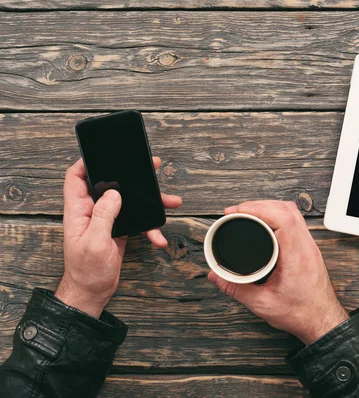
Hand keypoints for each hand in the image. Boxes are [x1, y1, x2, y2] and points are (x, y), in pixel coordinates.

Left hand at [56, 157, 181, 317]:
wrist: (93, 292)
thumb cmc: (86, 270)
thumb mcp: (95, 242)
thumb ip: (104, 215)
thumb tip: (114, 192)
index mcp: (78, 210)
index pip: (75, 179)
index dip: (86, 163)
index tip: (104, 154)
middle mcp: (91, 212)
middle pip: (108, 185)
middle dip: (129, 176)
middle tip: (149, 167)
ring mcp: (106, 220)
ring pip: (128, 202)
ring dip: (149, 202)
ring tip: (170, 200)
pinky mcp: (118, 230)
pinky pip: (137, 221)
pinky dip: (150, 227)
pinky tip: (158, 236)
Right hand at [208, 201, 348, 344]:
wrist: (323, 321)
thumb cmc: (301, 313)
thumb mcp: (263, 304)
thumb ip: (236, 289)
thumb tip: (216, 276)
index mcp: (296, 256)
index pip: (282, 218)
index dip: (257, 208)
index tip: (237, 211)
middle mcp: (306, 246)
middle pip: (285, 209)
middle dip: (258, 204)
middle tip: (236, 211)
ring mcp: (310, 246)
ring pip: (292, 212)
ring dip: (269, 207)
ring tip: (248, 213)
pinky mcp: (309, 249)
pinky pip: (295, 221)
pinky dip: (278, 216)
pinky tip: (265, 222)